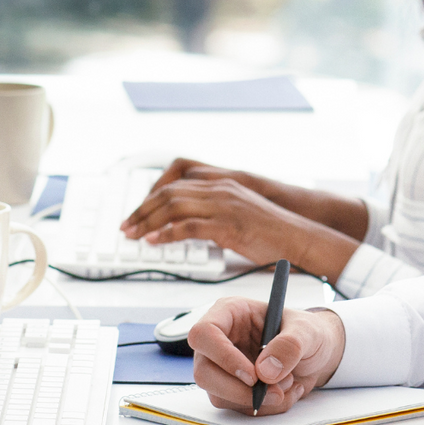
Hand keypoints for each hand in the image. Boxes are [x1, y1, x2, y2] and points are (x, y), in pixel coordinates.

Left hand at [119, 173, 361, 277]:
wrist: (297, 236)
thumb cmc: (270, 230)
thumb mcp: (236, 213)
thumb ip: (211, 213)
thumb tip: (185, 226)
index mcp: (220, 183)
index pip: (174, 182)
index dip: (150, 198)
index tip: (137, 213)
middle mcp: (219, 188)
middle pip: (168, 193)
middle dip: (142, 210)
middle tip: (127, 226)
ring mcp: (223, 205)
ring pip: (173, 206)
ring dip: (148, 222)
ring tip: (134, 235)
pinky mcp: (227, 224)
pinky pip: (188, 226)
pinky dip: (167, 234)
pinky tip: (155, 242)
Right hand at [188, 297, 345, 414]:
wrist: (317, 355)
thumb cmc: (307, 333)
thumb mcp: (307, 331)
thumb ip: (289, 346)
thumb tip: (264, 371)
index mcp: (229, 314)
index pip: (204, 333)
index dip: (223, 356)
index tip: (252, 376)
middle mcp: (219, 340)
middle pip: (204, 372)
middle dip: (239, 390)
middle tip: (274, 392)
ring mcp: (222, 367)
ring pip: (219, 395)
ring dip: (258, 400)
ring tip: (288, 384)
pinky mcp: (231, 389)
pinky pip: (238, 408)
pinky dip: (266, 407)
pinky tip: (285, 392)